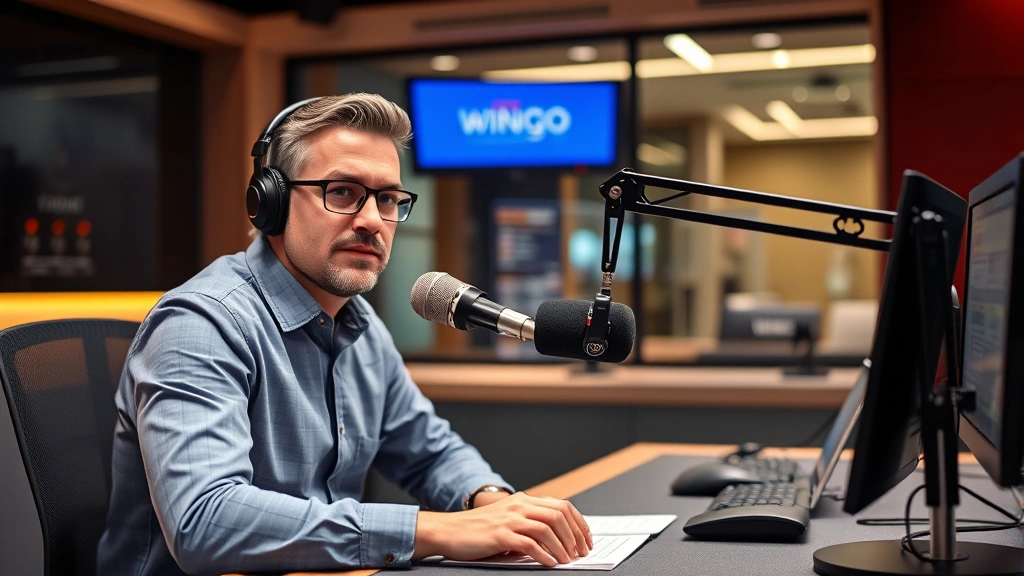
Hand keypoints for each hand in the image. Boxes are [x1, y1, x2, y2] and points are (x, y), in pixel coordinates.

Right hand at [413, 492, 592, 566]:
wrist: (449, 531)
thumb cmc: (477, 530)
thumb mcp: (507, 520)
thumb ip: (529, 524)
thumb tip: (557, 540)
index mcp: (523, 500)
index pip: (562, 506)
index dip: (579, 523)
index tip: (586, 539)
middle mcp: (519, 506)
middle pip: (559, 515)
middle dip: (575, 535)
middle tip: (581, 553)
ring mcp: (510, 519)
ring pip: (548, 528)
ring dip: (563, 546)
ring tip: (568, 560)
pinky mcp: (501, 534)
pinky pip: (530, 544)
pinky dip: (544, 555)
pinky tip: (550, 563)